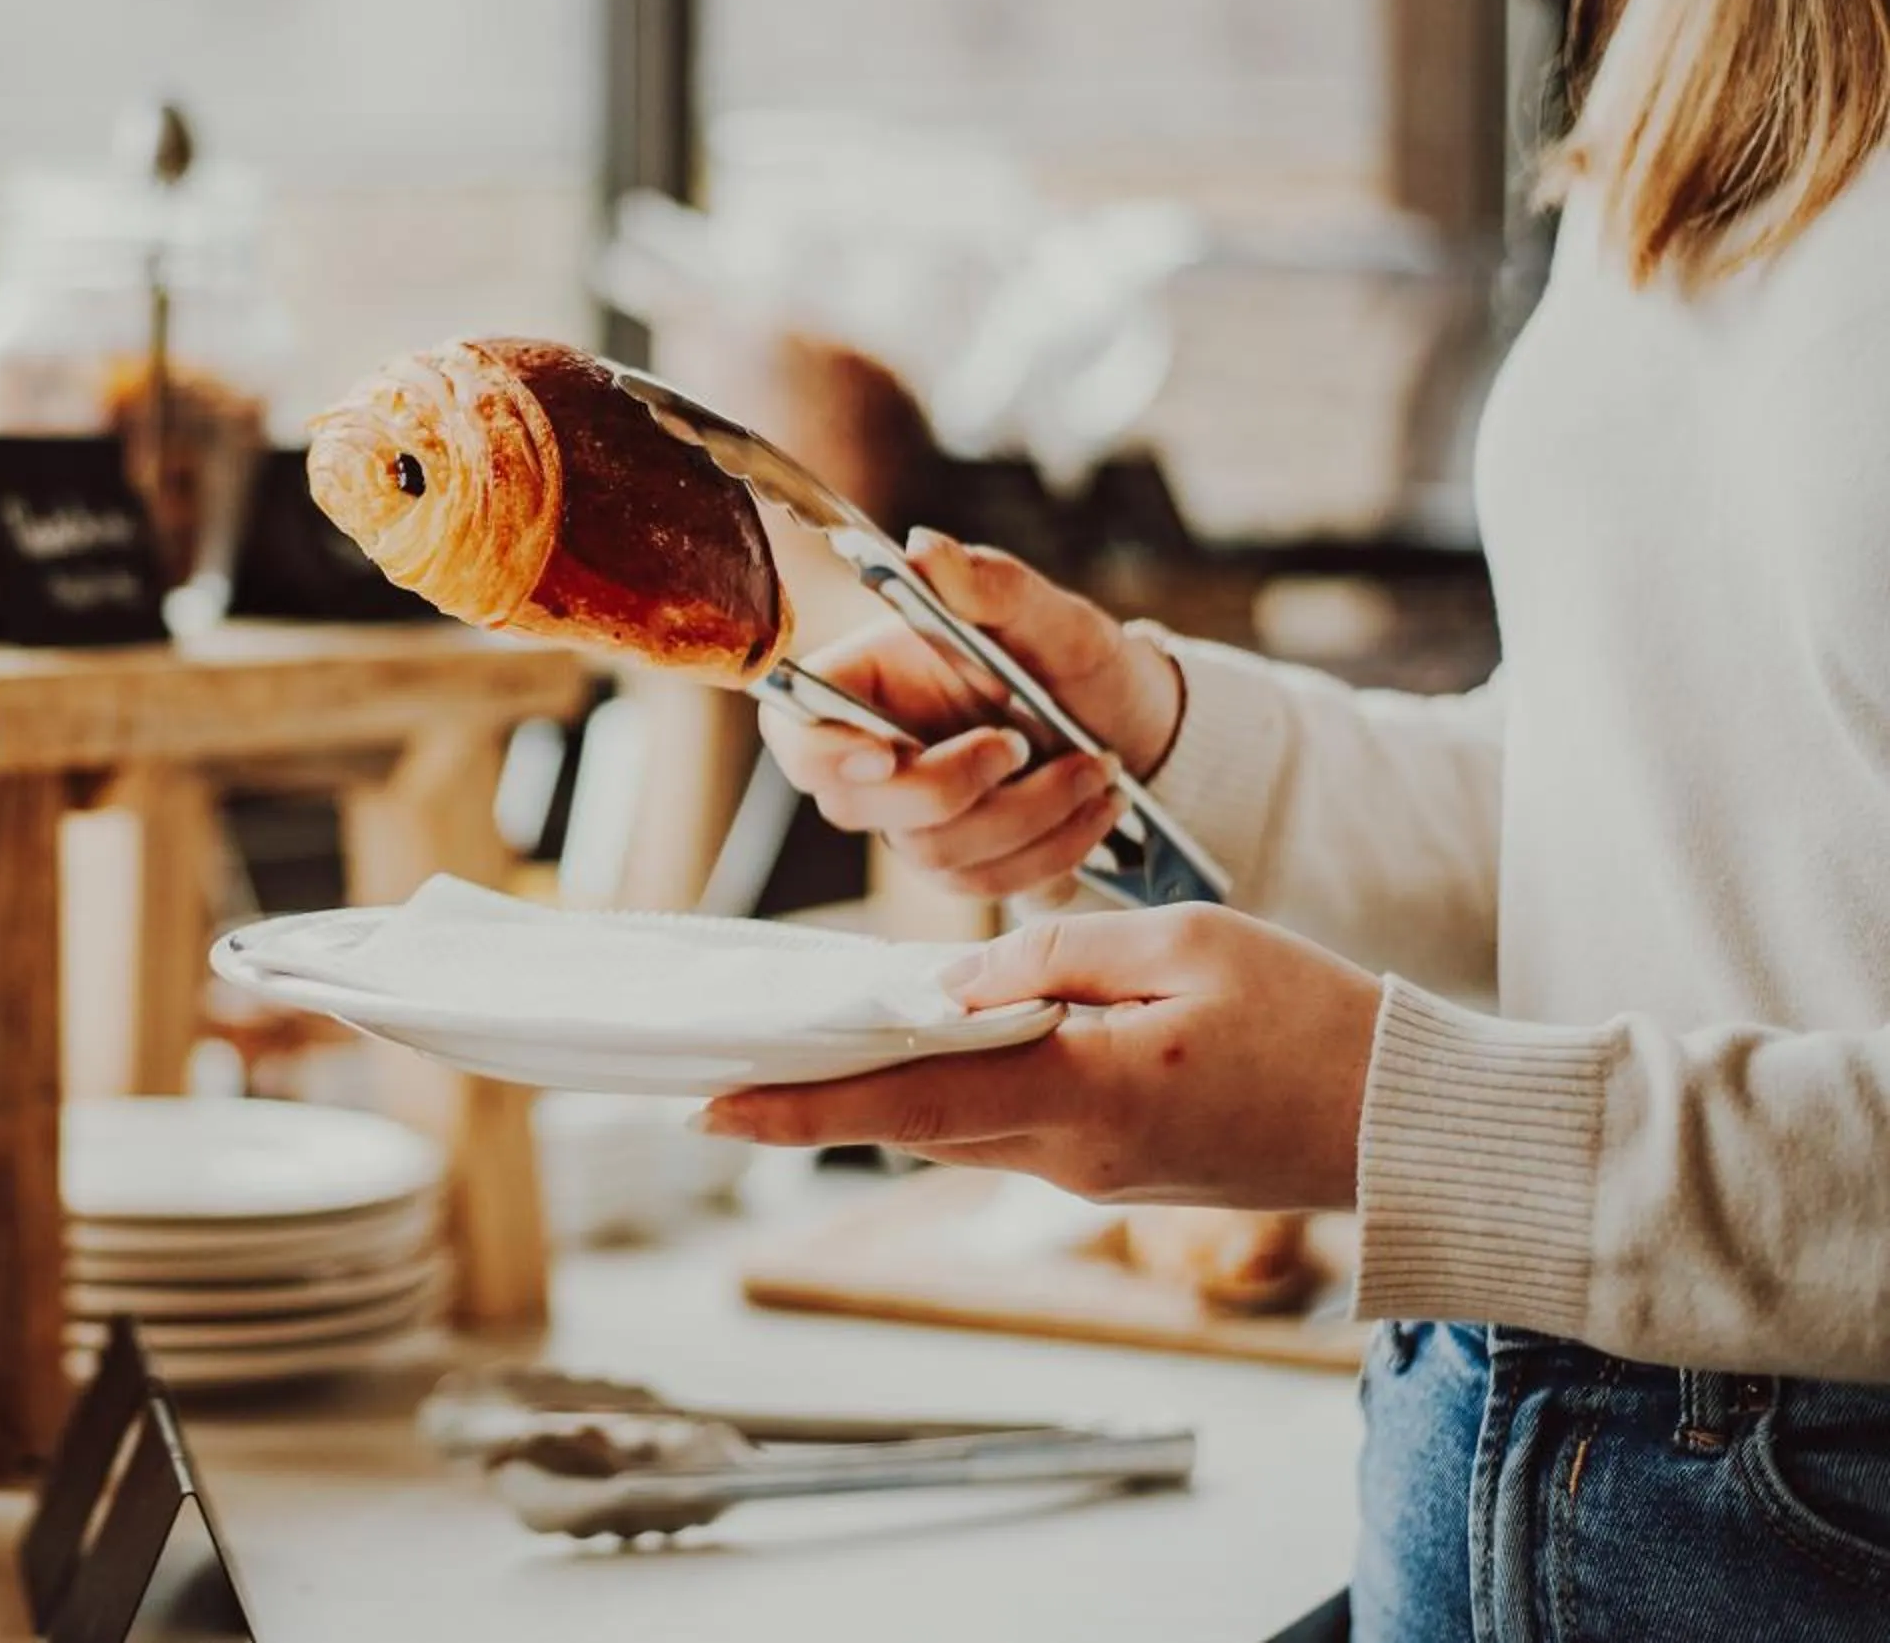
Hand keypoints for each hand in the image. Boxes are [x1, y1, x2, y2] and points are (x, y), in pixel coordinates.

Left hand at [698, 906, 1382, 1211]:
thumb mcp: (1183, 945)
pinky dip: (958, 1087)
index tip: (709, 1108)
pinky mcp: (1116, 1168)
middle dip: (817, 1095)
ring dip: (885, 1086)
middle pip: (911, 1117)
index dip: (798, 1105)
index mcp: (1078, 1097)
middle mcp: (1067, 1155)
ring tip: (807, 1045)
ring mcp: (1091, 1173)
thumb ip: (1051, 957)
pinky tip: (935, 1043)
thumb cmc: (1316, 1019)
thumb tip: (950, 982)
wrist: (1409, 1126)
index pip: (905, 1099)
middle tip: (724, 1070)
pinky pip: (1009, 1123)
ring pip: (957, 1121)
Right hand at [760, 529, 1185, 901]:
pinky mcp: (960, 862)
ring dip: (1026, 818)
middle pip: (859, 804)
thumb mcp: (1050, 615)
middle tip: (1025, 747)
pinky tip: (1095, 810)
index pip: (798, 731)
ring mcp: (914, 818)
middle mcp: (876, 755)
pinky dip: (1050, 852)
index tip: (889, 755)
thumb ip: (989, 583)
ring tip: (1097, 772)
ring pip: (932, 852)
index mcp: (867, 684)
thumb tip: (923, 548)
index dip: (824, 752)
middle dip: (953, 787)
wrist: (1136, 726)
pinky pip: (982, 884)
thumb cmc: (1079, 662)